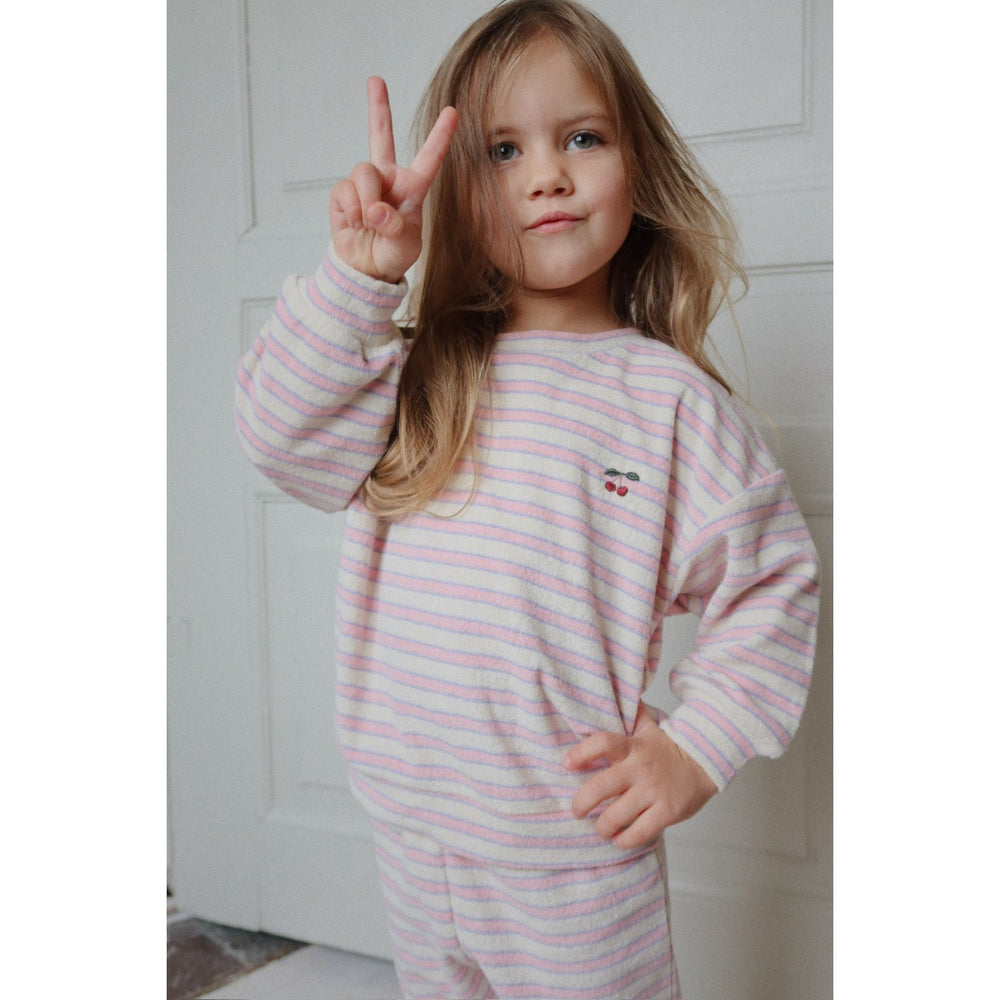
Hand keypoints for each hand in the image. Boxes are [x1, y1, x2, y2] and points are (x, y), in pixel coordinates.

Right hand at [328, 77, 457, 283]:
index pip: (429, 158)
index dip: (440, 136)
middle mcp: (388, 178)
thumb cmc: (393, 253)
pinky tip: (356, 224)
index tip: (453, 112)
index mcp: (413, 187)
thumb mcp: (405, 244)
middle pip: (380, 136)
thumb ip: (395, 226)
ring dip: (367, 199)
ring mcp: (364, 183)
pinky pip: (345, 191)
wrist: (367, 268)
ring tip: (368, 223)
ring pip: (363, 172)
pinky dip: (352, 211)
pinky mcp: (343, 193)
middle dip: (378, 107)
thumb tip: (374, 210)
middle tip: (375, 80)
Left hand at [563, 702, 717, 849]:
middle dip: (582, 803)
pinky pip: (639, 832)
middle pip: (601, 787)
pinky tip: (618, 838)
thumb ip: (630, 716)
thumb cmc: (670, 748)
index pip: (603, 743)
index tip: (566, 764)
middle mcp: (640, 770)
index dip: (581, 752)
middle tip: (577, 810)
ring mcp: (653, 792)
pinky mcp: (667, 812)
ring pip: (617, 815)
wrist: (706, 763)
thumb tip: (613, 691)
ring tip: (600, 828)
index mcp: (634, 748)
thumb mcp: (649, 728)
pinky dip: (624, 839)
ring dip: (602, 826)